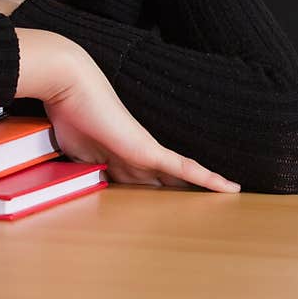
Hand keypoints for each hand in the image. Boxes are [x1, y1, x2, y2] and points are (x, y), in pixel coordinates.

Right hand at [39, 43, 239, 192]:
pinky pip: (185, 169)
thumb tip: (93, 186)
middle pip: (167, 182)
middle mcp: (135, 154)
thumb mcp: (73, 153)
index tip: (171, 208)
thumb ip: (88, 170)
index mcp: (118, 156)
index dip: (158, 193)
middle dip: (184, 198)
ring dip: (202, 194)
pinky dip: (208, 180)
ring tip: (230, 203)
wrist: (70, 86)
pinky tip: (230, 189)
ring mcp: (145, 151)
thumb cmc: (66, 114)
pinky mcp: (149, 150)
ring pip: (182, 179)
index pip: (144, 180)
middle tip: (208, 213)